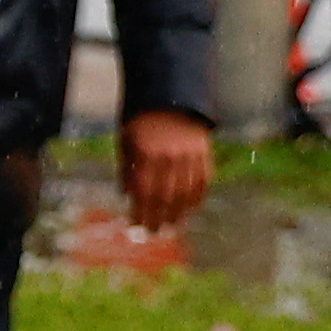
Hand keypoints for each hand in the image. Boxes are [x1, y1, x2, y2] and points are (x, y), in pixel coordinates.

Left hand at [121, 110, 213, 232]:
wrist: (170, 99)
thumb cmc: (141, 123)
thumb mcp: (126, 142)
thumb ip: (127, 168)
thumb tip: (127, 195)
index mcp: (146, 154)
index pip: (144, 192)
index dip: (141, 211)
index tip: (137, 225)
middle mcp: (170, 157)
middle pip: (166, 197)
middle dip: (159, 217)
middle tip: (155, 231)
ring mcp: (190, 156)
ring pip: (186, 192)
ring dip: (179, 212)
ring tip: (172, 225)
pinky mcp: (204, 153)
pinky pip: (203, 181)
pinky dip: (197, 197)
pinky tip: (190, 209)